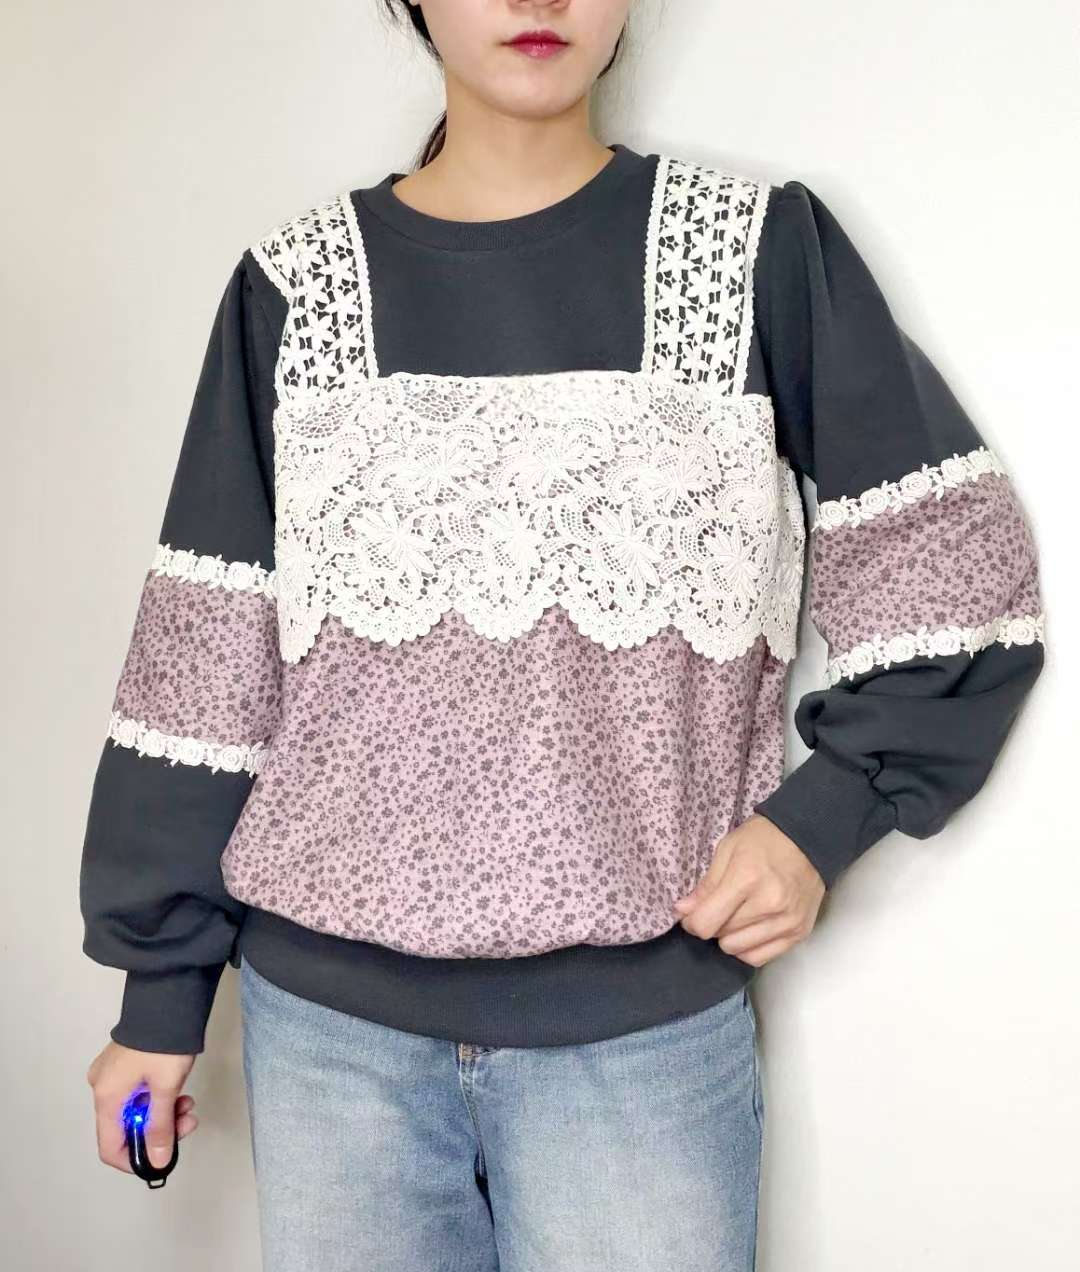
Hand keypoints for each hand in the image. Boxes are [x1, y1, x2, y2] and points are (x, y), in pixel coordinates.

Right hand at [86, 1041, 197, 1173]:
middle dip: (158, 1131)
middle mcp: (102, 1088)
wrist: (167, 998)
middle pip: (126, 1127)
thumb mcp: (166, 1089)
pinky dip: (158, 1098)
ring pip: (135, 1110)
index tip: (161, 1157)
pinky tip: (180, 1092)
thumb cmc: (164, 1044)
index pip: (110, 1147)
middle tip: (187, 1121)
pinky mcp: (125, 1063)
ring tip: (188, 1104)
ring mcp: (112, 1074)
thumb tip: (158, 1161)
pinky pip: (138, 1093)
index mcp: (106, 1097)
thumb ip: (160, 1128)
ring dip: (163, 1114)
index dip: (135, 1160)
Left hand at [672, 813, 825, 965]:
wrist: (809, 839)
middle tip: (718, 908)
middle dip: (712, 925)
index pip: (707, 922)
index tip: (691, 914)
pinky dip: (748, 948)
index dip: (692, 922)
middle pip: (722, 937)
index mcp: (747, 879)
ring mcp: (787, 921)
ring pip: (739, 950)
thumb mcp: (727, 849)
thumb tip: (683, 911)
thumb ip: (706, 884)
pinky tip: (749, 929)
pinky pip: (761, 958)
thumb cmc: (765, 839)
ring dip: (730, 937)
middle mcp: (769, 905)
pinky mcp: (799, 933)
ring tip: (736, 916)